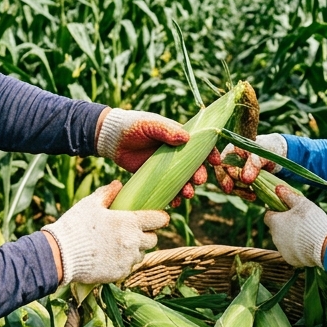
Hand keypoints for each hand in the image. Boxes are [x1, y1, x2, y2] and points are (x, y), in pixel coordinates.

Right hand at [43, 181, 168, 285]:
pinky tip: (109, 257)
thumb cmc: (75, 226)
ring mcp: (127, 259)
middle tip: (133, 232)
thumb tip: (118, 185)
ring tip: (118, 245)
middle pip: (153, 239)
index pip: (158, 220)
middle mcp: (134, 242)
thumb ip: (107, 194)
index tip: (158, 217)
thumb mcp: (90, 205)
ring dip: (135, 250)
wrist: (59, 255)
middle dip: (146, 235)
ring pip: (141, 254)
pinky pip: (128, 267)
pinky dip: (123, 262)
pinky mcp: (120, 273)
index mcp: (130, 223)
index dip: (160, 218)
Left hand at [97, 108, 218, 202]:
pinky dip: (172, 197)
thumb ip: (167, 131)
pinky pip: (167, 189)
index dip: (210, 153)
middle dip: (199, 175)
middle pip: (194, 167)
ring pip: (182, 180)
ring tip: (187, 194)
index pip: (200, 146)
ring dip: (188, 189)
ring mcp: (166, 167)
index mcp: (179, 138)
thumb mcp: (151, 124)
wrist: (111, 138)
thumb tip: (187, 138)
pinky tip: (174, 202)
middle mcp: (176, 154)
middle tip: (197, 181)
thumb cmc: (133, 125)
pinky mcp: (154, 177)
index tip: (215, 161)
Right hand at [214, 133, 285, 199]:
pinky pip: (239, 188)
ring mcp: (235, 170)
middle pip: (223, 176)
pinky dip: (245, 193)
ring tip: (253, 195)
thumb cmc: (269, 148)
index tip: (229, 188)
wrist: (277, 152)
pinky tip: (253, 196)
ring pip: (230, 184)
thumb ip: (254, 164)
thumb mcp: (263, 154)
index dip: (223, 176)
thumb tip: (245, 179)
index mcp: (231, 150)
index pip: (221, 165)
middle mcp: (229, 160)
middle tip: (246, 189)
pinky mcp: (241, 179)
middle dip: (233, 185)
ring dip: (240, 191)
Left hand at [265, 185, 326, 267]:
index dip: (276, 211)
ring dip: (290, 236)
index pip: (268, 215)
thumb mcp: (302, 204)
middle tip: (299, 221)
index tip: (286, 210)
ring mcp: (282, 250)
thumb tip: (278, 188)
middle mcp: (275, 237)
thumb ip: (289, 196)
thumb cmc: (312, 221)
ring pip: (283, 240)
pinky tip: (308, 243)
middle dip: (284, 224)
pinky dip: (297, 247)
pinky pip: (291, 251)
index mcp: (275, 223)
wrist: (324, 246)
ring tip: (306, 233)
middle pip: (276, 228)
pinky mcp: (290, 259)